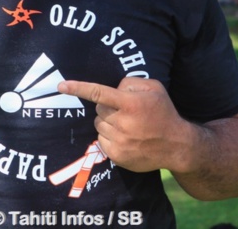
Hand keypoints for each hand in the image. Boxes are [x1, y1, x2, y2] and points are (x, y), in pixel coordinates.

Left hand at [58, 77, 192, 172]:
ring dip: (107, 122)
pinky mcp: (117, 156)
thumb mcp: (153, 88)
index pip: (99, 93)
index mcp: (130, 103)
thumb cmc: (163, 112)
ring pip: (98, 125)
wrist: (176, 145)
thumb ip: (130, 82)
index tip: (61, 85)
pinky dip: (108, 136)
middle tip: (124, 110)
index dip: (78, 88)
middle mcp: (123, 123)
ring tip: (127, 124)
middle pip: (98, 110)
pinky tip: (125, 137)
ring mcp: (119, 141)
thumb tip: (113, 87)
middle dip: (107, 108)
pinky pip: (101, 140)